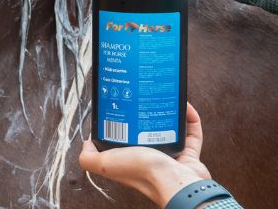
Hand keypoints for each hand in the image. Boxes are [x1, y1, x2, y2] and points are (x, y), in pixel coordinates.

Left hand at [79, 103, 214, 207]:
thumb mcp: (106, 164)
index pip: (126, 136)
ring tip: (167, 96)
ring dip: (171, 111)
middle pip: (149, 128)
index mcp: (131, 157)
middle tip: (148, 95)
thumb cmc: (144, 174)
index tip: (125, 101)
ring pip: (172, 127)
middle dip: (149, 111)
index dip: (124, 120)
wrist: (176, 182)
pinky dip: (190, 117)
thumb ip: (89, 158)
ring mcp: (172, 154)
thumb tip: (85, 144)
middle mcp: (151, 156)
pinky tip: (185, 106)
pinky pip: (192, 130)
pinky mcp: (190, 152)